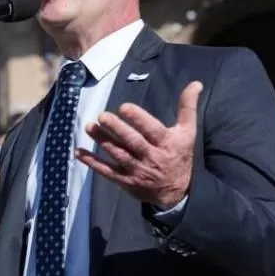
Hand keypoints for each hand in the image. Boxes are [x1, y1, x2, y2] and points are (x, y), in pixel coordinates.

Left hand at [77, 81, 201, 208]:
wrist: (178, 192)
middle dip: (117, 129)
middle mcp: (151, 157)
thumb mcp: (188, 132)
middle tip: (102, 116)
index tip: (124, 107)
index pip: (151, 130)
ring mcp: (137, 170)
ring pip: (118, 154)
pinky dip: (92, 162)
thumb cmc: (180, 155)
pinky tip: (79, 152)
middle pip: (132, 142)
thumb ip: (188, 107)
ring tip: (90, 126)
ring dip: (103, 141)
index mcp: (166, 143)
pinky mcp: (125, 181)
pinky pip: (106, 171)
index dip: (138, 119)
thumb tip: (196, 83)